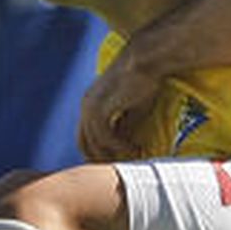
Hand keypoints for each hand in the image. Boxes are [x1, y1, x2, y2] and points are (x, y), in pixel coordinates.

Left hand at [78, 45, 160, 162]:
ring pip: (94, 144)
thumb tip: (121, 150)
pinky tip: (135, 149)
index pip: (85, 138)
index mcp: (90, 105)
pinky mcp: (99, 107)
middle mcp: (86, 106)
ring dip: (114, 155)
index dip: (99, 154)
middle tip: (121, 169)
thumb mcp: (131, 111)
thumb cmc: (143, 82)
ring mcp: (90, 107)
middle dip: (101, 160)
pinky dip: (119, 147)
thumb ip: (123, 129)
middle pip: (84, 145)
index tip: (117, 164)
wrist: (146, 60)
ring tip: (134, 158)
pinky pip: (105, 137)